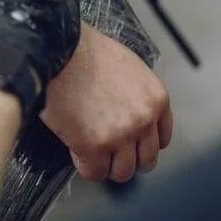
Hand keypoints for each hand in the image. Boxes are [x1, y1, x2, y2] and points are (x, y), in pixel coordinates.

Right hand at [41, 23, 172, 182]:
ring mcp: (120, 134)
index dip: (140, 142)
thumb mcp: (126, 66)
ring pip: (122, 172)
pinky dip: (85, 166)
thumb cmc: (84, 51)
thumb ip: (134, 95)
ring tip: (90, 152)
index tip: (128, 142)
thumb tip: (125, 113)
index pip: (161, 139)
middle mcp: (143, 119)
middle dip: (125, 157)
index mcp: (155, 98)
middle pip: (146, 160)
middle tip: (108, 150)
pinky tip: (76, 150)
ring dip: (106, 165)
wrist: (59, 48)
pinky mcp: (94, 145)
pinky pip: (94, 172)